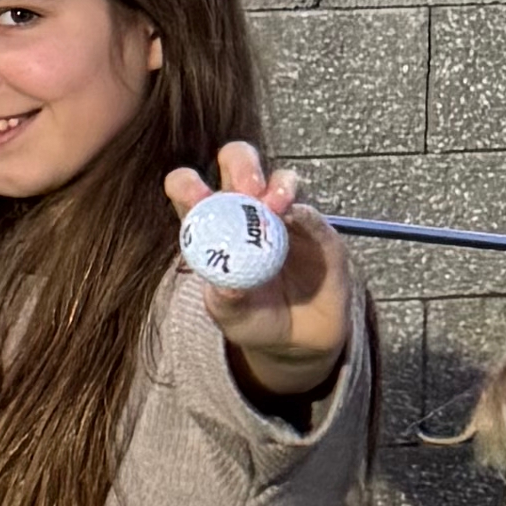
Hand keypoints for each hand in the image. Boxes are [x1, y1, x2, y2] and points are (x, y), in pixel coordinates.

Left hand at [167, 141, 351, 398]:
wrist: (299, 339)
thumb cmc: (253, 319)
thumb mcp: (231, 316)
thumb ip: (225, 300)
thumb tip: (226, 286)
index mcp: (210, 224)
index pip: (189, 190)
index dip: (189, 186)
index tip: (198, 197)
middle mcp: (246, 211)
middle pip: (238, 165)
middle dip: (241, 166)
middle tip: (247, 189)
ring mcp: (285, 217)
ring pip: (280, 180)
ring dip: (277, 184)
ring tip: (275, 205)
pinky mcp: (317, 232)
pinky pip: (312, 215)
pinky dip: (305, 212)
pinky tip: (298, 218)